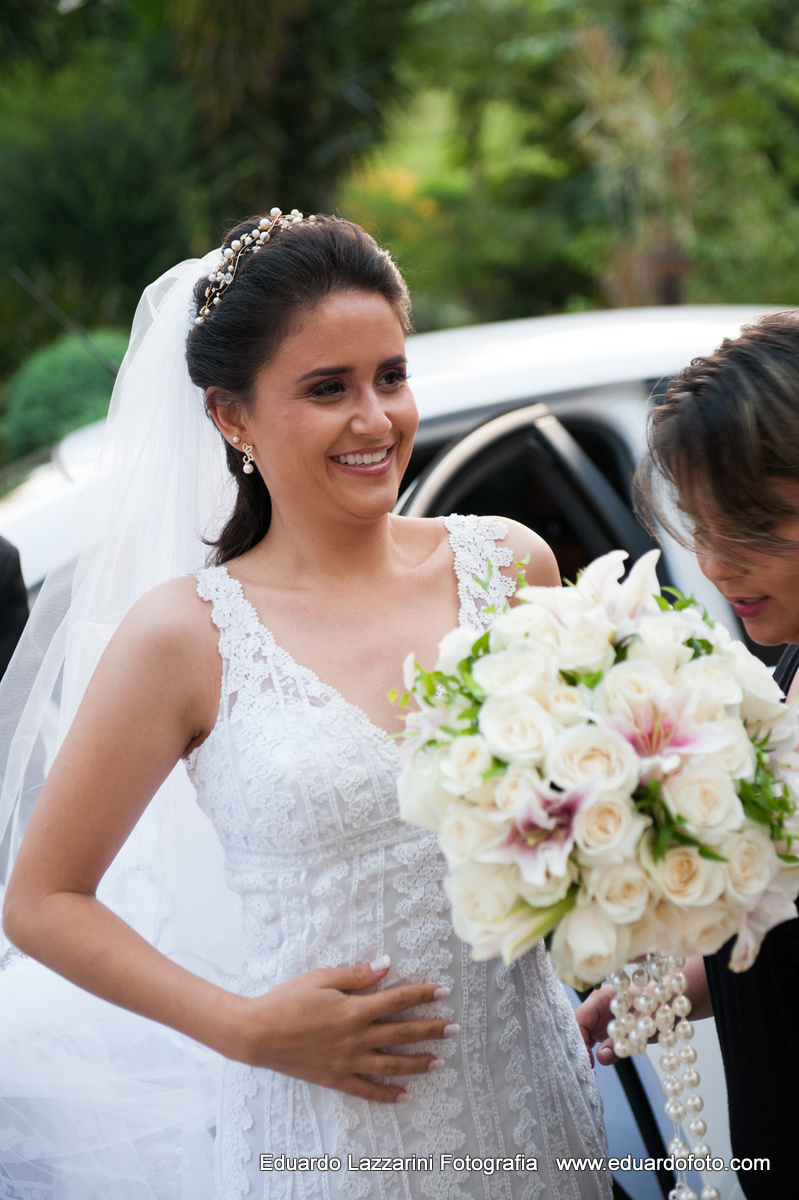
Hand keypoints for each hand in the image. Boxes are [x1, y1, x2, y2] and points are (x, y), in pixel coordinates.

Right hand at [233, 956, 455, 1102]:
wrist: (258, 1033)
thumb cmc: (287, 999)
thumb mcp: (321, 978)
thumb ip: (356, 975)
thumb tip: (386, 965)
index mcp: (355, 1010)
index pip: (398, 1001)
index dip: (423, 995)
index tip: (443, 992)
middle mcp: (357, 1038)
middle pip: (402, 1033)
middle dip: (431, 1030)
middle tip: (454, 1028)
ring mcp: (347, 1062)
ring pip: (391, 1064)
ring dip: (418, 1062)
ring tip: (439, 1061)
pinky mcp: (335, 1079)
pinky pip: (367, 1090)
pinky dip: (387, 1094)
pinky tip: (404, 1094)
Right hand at [575, 956, 712, 1067]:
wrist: (678, 1000)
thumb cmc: (662, 1004)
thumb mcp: (643, 1025)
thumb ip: (621, 1040)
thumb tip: (601, 1057)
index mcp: (603, 998)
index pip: (578, 1019)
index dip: (577, 1041)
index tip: (584, 1061)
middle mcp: (601, 1007)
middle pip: (581, 1028)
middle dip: (582, 1048)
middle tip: (587, 1069)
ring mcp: (607, 1018)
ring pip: (591, 1037)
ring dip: (591, 1052)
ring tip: (592, 1068)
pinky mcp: (615, 1029)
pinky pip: (604, 1042)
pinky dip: (602, 1053)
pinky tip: (602, 1063)